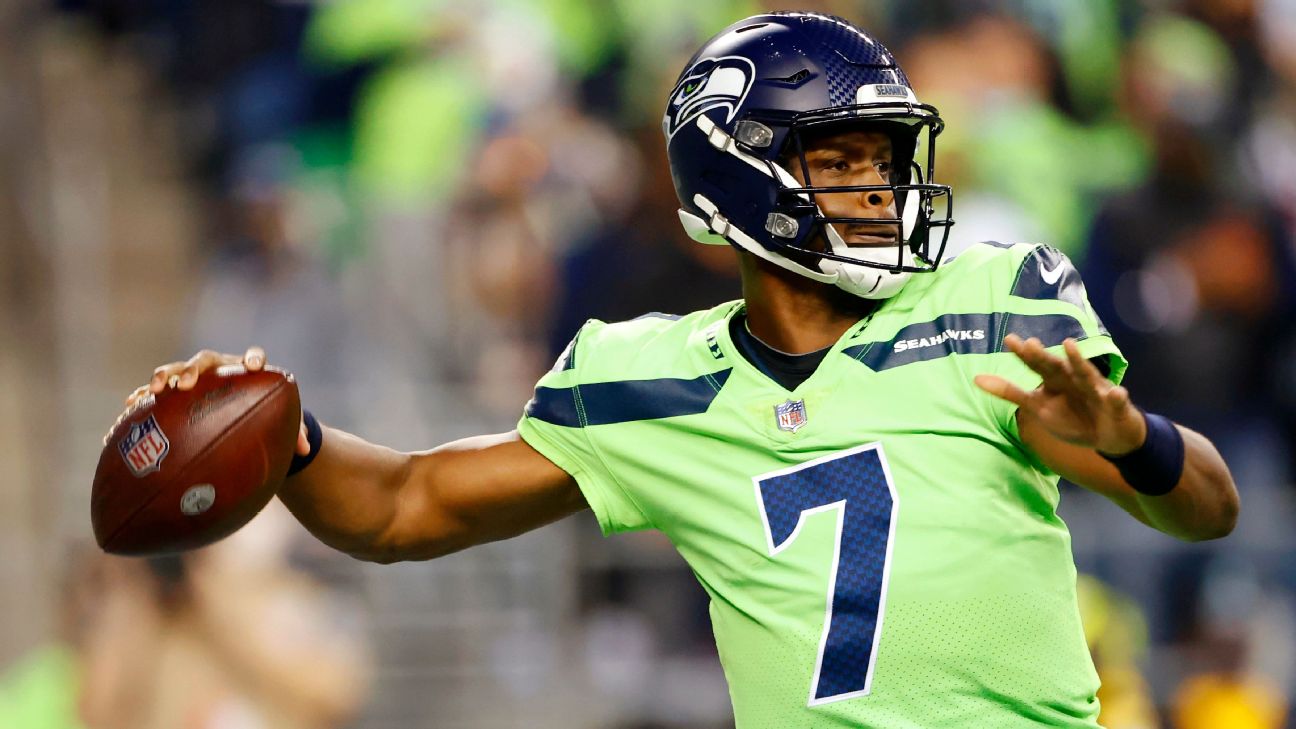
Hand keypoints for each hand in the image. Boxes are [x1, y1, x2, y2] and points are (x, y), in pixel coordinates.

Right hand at [111, 346, 310, 455]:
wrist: (240, 410)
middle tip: (187, 383)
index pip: (252, 356)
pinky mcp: (176, 390)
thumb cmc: (264, 414)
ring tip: (155, 388)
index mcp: (247, 370)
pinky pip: (157, 390)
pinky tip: (129, 405)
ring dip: (166, 376)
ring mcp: (195, 377)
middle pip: (206, 360)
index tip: (254, 364)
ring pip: (177, 369)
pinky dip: (144, 395)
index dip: (253, 357)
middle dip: (195, 369)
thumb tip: (307, 450)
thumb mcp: (280, 423)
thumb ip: (295, 432)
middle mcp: (220, 368)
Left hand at [974, 335, 1145, 454]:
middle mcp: (1074, 380)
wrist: (1111, 437)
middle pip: (1057, 367)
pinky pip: (1118, 401)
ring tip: (1069, 347)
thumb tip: (976, 379)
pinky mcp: (1117, 406)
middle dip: (1044, 356)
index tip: (1010, 340)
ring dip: (1078, 362)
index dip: (1024, 355)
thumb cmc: (1072, 418)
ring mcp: (1097, 391)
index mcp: (1055, 382)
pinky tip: (1115, 393)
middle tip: (1030, 344)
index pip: (1037, 365)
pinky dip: (1117, 397)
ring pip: (1087, 376)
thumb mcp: (1037, 407)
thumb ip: (1010, 392)